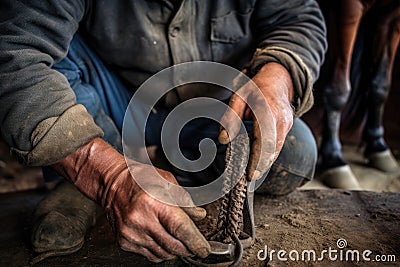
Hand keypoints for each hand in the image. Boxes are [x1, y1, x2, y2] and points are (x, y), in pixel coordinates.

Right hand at [52, 138, 210, 261]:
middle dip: (188, 248)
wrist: (111, 183)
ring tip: (178, 240)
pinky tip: (162, 239)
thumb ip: (184, 200)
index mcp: (154, 203)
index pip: (181, 229)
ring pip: (162, 254)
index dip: (196, 242)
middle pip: (174, 246)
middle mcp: (141, 220)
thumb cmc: (139, 178)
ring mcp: (131, 233)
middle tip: (195, 245)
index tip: (204, 249)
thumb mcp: (166, 181)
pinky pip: (149, 255)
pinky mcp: (124, 242)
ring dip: (175, 251)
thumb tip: (199, 215)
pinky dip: (160, 251)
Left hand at [219, 63, 293, 179]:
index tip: (251, 173)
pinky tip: (259, 162)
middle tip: (249, 178)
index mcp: (268, 109)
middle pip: (273, 148)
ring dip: (266, 162)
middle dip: (262, 165)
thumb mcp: (238, 97)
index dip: (259, 158)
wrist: (279, 79)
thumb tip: (223, 140)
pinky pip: (279, 145)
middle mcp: (281, 118)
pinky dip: (269, 155)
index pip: (265, 139)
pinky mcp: (288, 128)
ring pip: (278, 149)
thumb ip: (230, 118)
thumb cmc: (256, 88)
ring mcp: (287, 124)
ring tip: (253, 173)